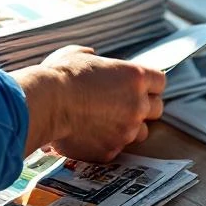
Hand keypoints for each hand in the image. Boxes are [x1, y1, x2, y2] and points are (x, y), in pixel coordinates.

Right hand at [12, 46, 165, 161]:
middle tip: (124, 106)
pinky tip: (90, 135)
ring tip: (107, 123)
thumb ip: (94, 58)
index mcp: (135, 77)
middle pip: (157, 109)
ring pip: (142, 133)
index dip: (149, 85)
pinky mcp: (112, 150)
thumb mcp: (77, 54)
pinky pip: (117, 148)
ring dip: (130, 128)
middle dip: (144, 107)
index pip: (160, 82)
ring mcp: (127, 131)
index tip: (137, 87)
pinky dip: (107, 143)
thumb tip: (92, 58)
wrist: (45, 105)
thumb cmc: (59, 76)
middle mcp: (137, 105)